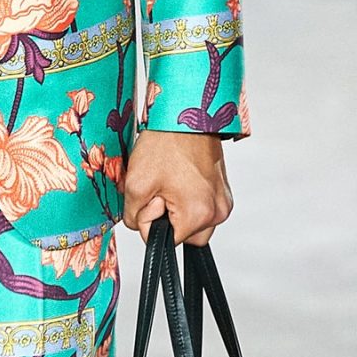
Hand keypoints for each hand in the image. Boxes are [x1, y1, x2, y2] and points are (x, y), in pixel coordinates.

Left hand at [122, 130, 233, 246]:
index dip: (151, 221)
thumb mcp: (135, 185)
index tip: (153, 195)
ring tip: (171, 183)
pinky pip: (203, 207)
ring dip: (179, 210)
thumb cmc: (164, 144)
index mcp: (198, 215)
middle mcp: (218, 211)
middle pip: (184, 236)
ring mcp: (224, 200)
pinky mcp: (223, 190)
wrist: (185, 114)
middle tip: (161, 190)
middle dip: (167, 220)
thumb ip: (132, 217)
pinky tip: (180, 179)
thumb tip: (141, 227)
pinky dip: (189, 199)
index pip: (166, 242)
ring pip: (194, 223)